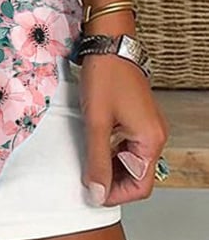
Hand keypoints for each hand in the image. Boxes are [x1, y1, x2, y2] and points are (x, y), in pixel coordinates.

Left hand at [78, 52, 169, 206]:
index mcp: (150, 140)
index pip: (140, 186)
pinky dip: (112, 151)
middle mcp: (154, 135)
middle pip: (137, 175)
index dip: (115, 194)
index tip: (92, 192)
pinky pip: (128, 145)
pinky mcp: (138, 117)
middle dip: (112, 181)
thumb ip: (96, 160)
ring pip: (131, 161)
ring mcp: (147, 126)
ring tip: (87, 162)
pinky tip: (93, 146)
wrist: (109, 44)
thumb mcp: (96, 122)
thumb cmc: (105, 76)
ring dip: (110, 166)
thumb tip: (96, 192)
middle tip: (86, 178)